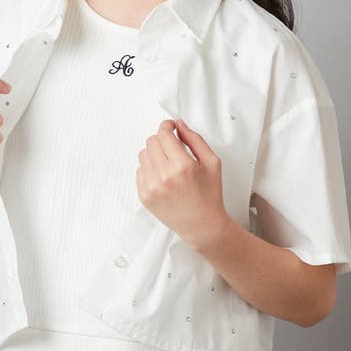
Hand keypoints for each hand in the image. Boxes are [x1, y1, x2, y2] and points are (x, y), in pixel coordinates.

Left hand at [136, 118, 228, 248]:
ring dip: (154, 153)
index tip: (170, 127)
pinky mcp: (144, 196)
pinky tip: (163, 176)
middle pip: (151, 141)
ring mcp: (151, 187)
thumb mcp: (212, 163)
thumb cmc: (209, 196)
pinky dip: (149, 169)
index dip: (167, 126)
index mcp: (182, 166)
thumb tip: (180, 125)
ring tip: (168, 163)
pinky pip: (139, 171)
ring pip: (143, 154)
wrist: (202, 225)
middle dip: (162, 140)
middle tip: (172, 146)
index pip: (164, 134)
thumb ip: (195, 140)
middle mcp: (164, 176)